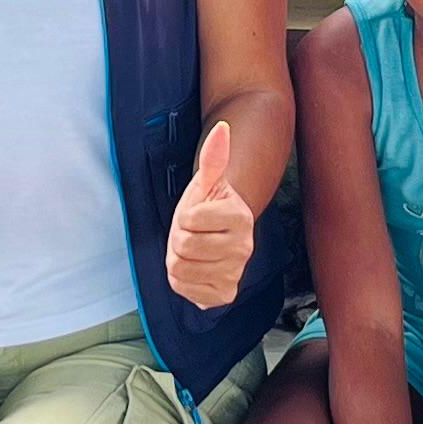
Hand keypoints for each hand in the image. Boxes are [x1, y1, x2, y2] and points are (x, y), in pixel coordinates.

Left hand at [164, 122, 254, 309]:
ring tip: (193, 250)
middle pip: (183, 247)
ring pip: (180, 269)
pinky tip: (196, 268)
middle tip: (191, 234)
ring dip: (178, 260)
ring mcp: (235, 273)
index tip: (196, 215)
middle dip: (179, 239)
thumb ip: (213, 158)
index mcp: (240, 217)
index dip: (184, 216)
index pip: (188, 220)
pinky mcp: (224, 294)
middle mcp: (244, 248)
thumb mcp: (206, 183)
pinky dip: (182, 280)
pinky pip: (184, 289)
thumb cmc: (207, 206)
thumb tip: (222, 129)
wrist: (217, 236)